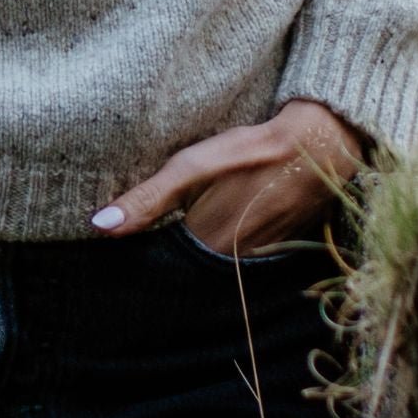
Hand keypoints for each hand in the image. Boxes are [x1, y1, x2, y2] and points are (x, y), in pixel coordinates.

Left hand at [89, 97, 366, 256]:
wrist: (317, 147)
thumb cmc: (249, 152)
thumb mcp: (192, 167)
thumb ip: (147, 199)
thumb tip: (99, 225)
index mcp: (206, 245)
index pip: (163, 266)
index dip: (143, 261)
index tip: (122, 257)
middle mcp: (232, 263)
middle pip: (190, 270)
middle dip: (170, 262)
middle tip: (147, 251)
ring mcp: (258, 259)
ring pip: (216, 267)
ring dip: (198, 258)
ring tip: (182, 239)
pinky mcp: (277, 249)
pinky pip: (243, 260)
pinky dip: (227, 250)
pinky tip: (223, 229)